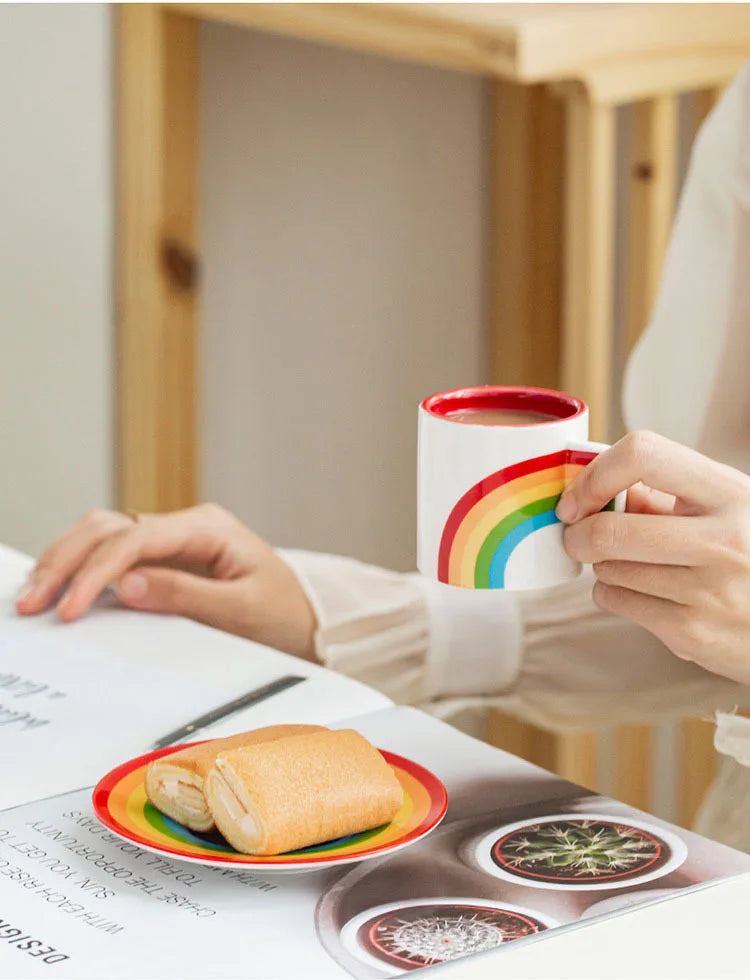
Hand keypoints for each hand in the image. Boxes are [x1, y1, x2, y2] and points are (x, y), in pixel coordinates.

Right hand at [15, 504, 317, 660]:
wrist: (305, 619)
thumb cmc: (283, 613)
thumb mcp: (242, 611)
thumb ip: (185, 596)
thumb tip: (126, 586)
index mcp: (208, 528)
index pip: (138, 537)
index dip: (98, 570)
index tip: (73, 607)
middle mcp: (185, 526)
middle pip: (110, 526)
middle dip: (68, 560)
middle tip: (35, 600)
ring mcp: (172, 541)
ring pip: (104, 534)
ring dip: (67, 560)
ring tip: (35, 595)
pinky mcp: (164, 561)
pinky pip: (114, 555)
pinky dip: (82, 568)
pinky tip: (59, 588)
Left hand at [557, 430, 749, 684]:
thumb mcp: (725, 509)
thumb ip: (664, 495)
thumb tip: (597, 492)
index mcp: (731, 493)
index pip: (644, 455)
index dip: (596, 475)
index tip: (578, 498)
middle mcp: (724, 539)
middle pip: (610, 530)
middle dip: (578, 534)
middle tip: (577, 536)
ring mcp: (709, 590)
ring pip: (607, 569)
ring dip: (603, 566)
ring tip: (633, 565)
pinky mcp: (692, 632)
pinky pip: (616, 601)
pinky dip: (613, 595)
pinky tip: (643, 593)